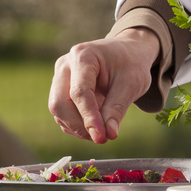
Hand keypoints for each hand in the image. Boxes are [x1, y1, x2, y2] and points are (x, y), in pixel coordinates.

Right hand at [48, 28, 159, 143]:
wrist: (128, 52)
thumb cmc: (131, 64)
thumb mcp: (131, 84)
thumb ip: (117, 109)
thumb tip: (108, 134)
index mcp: (83, 56)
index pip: (79, 93)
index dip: (89, 118)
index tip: (101, 137)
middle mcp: (65, 65)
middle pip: (60, 103)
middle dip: (79, 126)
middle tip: (103, 138)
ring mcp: (60, 76)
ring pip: (58, 111)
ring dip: (78, 128)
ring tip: (103, 131)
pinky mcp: (61, 88)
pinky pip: (62, 113)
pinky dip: (76, 125)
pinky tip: (95, 125)